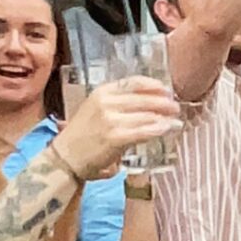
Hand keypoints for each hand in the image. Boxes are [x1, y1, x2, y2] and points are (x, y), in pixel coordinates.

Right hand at [55, 78, 182, 179]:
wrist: (65, 158)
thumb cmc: (82, 136)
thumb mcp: (96, 110)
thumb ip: (118, 104)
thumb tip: (148, 105)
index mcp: (102, 92)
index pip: (134, 82)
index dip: (154, 86)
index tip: (166, 91)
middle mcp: (106, 102)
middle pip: (144, 98)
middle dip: (163, 103)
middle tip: (175, 108)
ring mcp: (110, 119)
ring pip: (146, 115)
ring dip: (164, 118)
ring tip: (174, 121)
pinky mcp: (115, 137)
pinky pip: (143, 131)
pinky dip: (158, 130)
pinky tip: (166, 130)